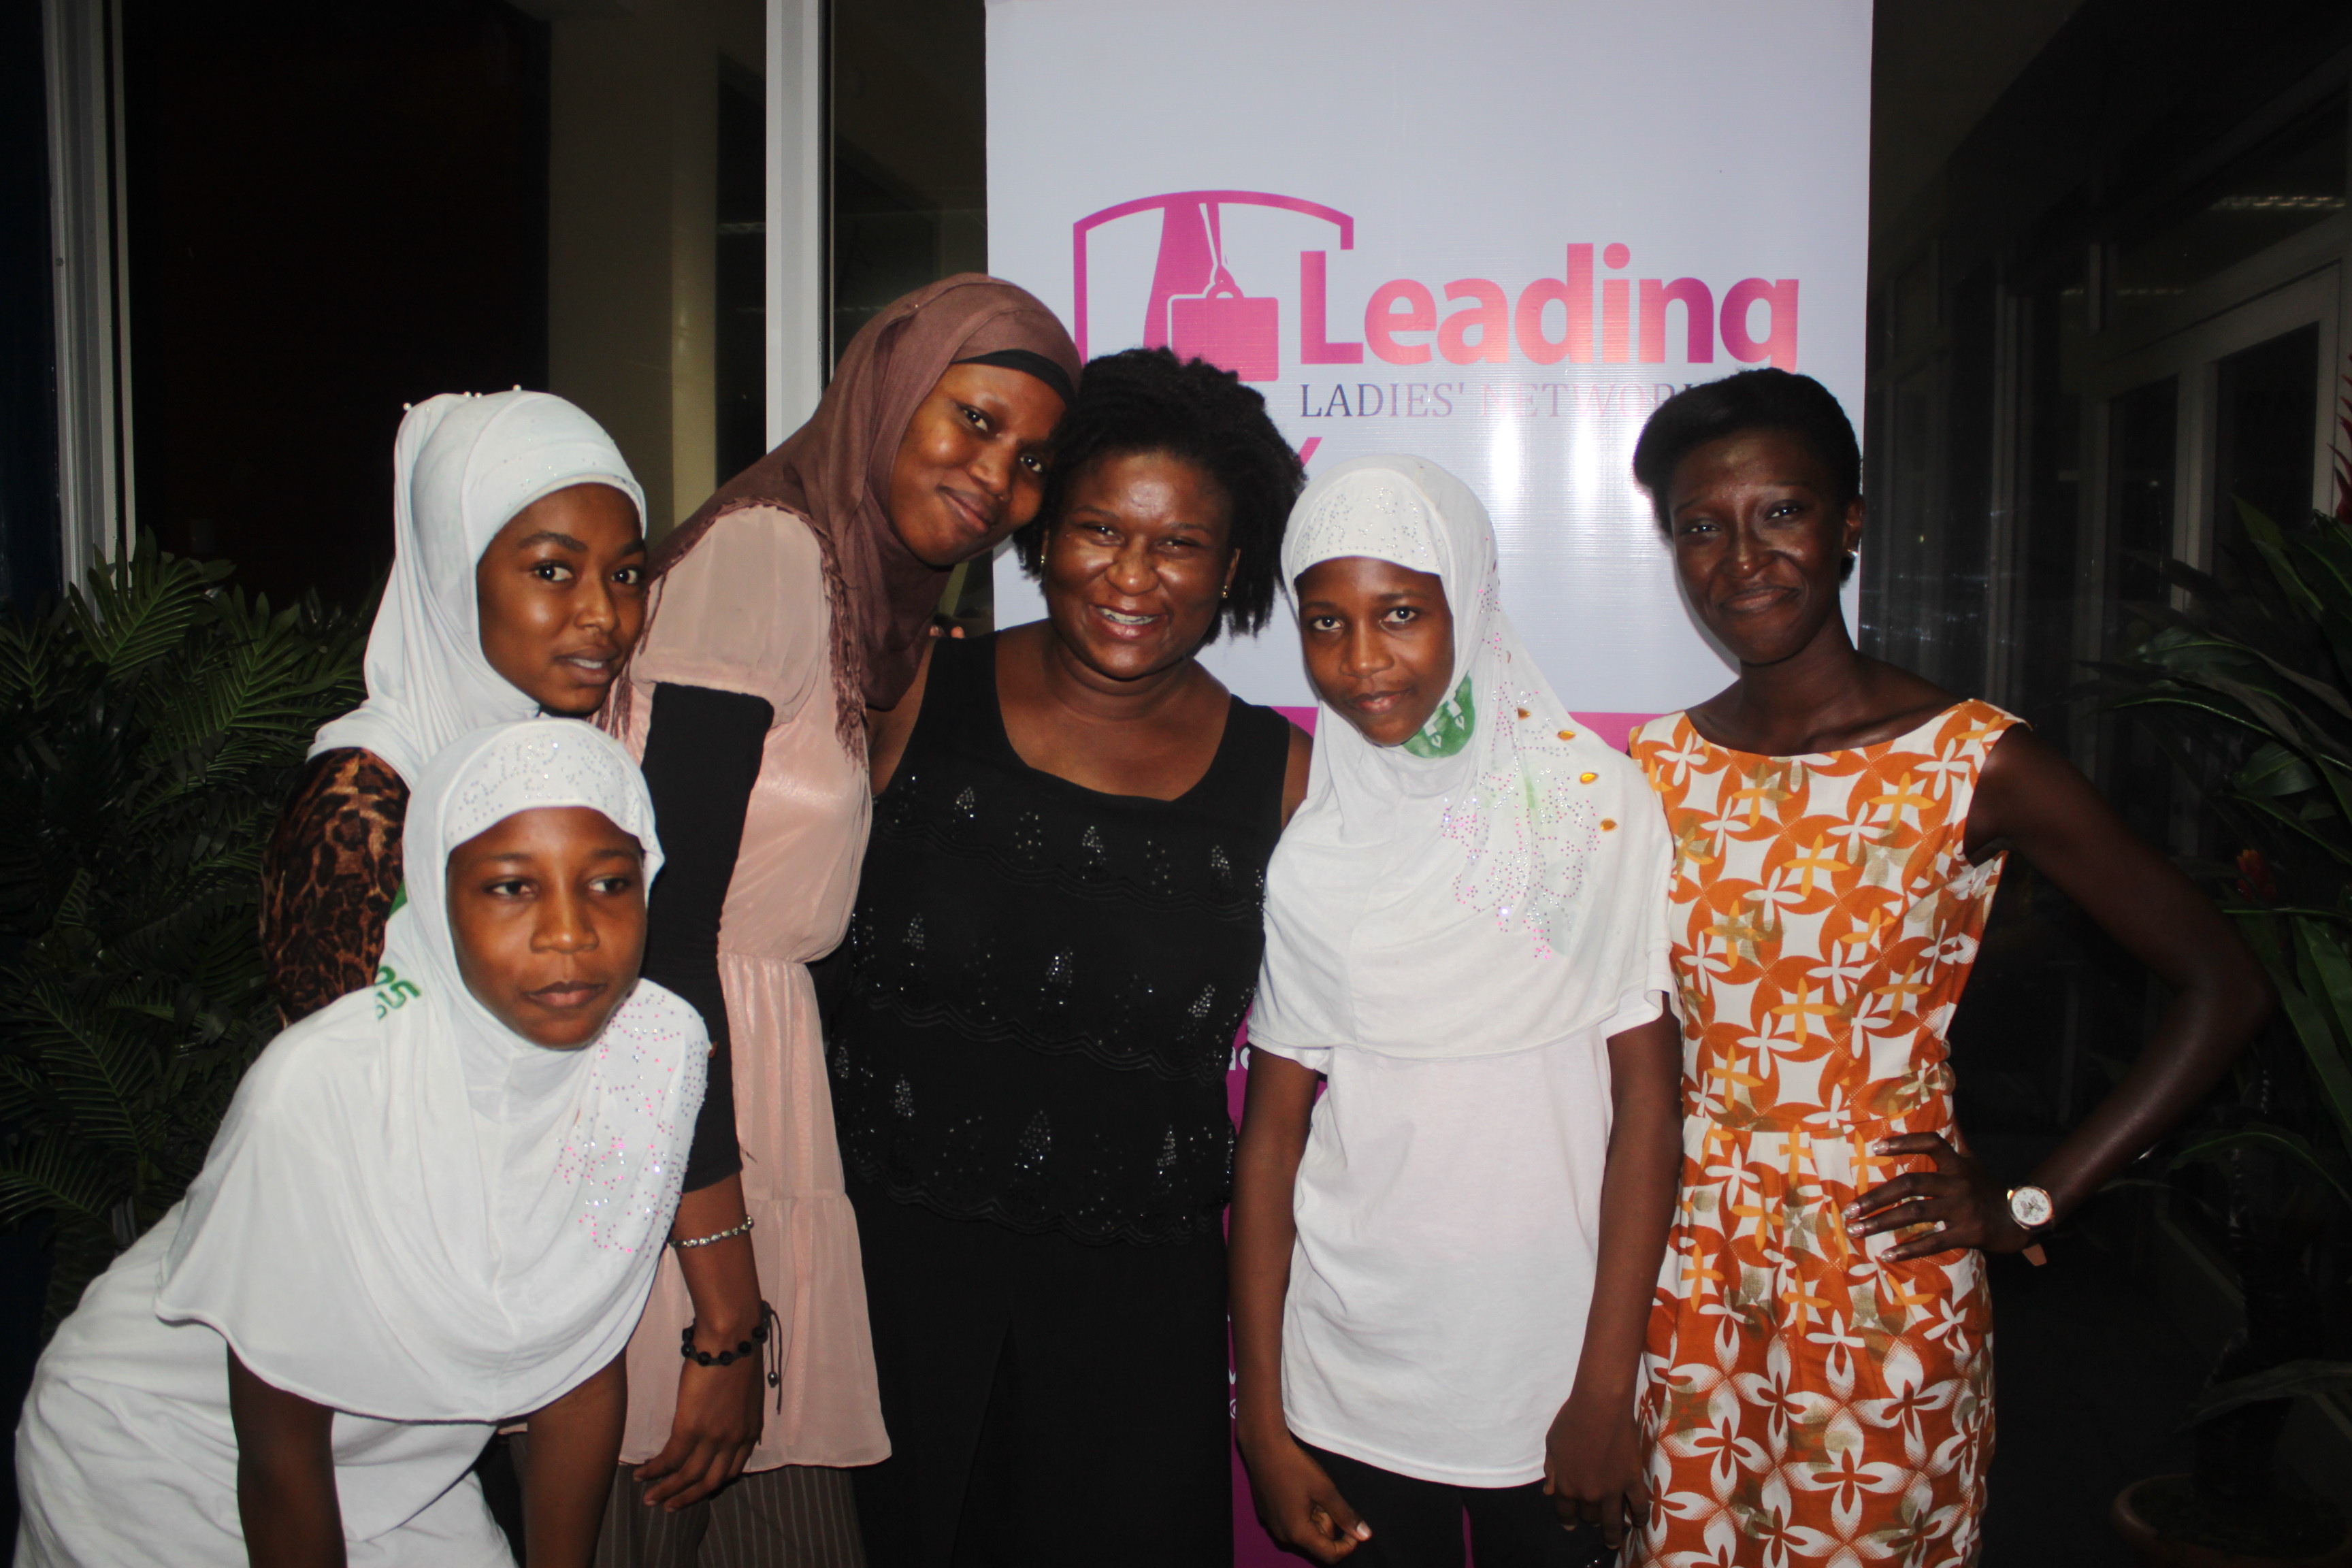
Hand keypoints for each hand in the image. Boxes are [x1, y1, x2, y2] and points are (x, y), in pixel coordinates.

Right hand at [635, 1350, 764, 1509]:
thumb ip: (737, 1415)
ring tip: (649, 1500)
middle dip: (688, 1498)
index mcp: (750, 1432)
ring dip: (667, 1491)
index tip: (698, 1489)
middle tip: (670, 1506)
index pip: (732, 1471)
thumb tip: (723, 1421)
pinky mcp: (691, 1427)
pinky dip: (654, 1470)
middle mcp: (734, 1440)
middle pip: (710, 1482)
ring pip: (688, 1477)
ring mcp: (713, 1436)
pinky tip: (642, 1474)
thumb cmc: (738, 1354)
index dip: (713, 1483)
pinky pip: (670, 1459)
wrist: (731, 1337)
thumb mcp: (747, 1394)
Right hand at [1236, 1426, 1371, 1563]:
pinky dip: (1301, 1512)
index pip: (1330, 1555)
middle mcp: (1283, 1535)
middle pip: (1316, 1541)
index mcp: (1298, 1533)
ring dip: (1315, 1516)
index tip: (1354, 1526)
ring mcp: (1272, 1524)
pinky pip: (1290, 1522)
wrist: (1263, 1447)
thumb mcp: (1326, 1490)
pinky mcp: (1267, 1513)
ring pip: (1303, 1530)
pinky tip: (1300, 1489)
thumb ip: (1345, 1515)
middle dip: (1329, 1524)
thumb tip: (1365, 1535)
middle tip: (1328, 1497)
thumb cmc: (1295, 1467)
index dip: (1347, 1545)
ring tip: (1313, 1490)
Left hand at [1543, 1385, 1643, 1551]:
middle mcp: (1588, 1493)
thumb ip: (1551, 1471)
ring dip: (1613, 1534)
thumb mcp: (1552, 1445)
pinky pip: (1639, 1506)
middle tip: (1593, 1522)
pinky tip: (1639, 1524)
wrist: (1600, 1406)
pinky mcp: (1632, 1480)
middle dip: (1590, 1521)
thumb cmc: (1571, 1420)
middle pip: (1589, 1517)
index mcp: (1565, 1485)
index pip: (1565, 1512)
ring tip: (1614, 1541)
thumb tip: (1549, 1492)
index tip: (1571, 1524)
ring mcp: (1612, 1489)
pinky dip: (1640, 1518)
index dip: (1568, 1520)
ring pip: (1613, 1521)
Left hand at [1846, 1132, 2033, 1260]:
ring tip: (1856, 1230)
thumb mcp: (1973, 1160)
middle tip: (1850, 1209)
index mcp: (1957, 1165)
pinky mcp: (1967, 1234)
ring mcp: (1962, 1210)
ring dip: (1882, 1222)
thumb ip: (1955, 1138)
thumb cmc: (1987, 1189)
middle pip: (1911, 1185)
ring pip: (1915, 1214)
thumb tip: (1948, 1097)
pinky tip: (1887, 1255)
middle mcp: (1958, 1184)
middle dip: (1876, 1197)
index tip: (1875, 1148)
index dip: (1905, 1143)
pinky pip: (1933, 1242)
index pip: (1932, 1143)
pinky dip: (1909, 1249)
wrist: (2020, 1220)